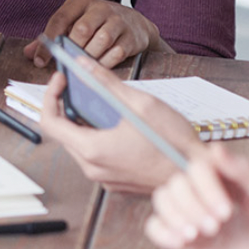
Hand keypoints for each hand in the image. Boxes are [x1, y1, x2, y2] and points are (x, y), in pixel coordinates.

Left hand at [23, 0, 170, 67]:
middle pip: (81, 30)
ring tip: (83, 65)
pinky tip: (98, 66)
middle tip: (67, 62)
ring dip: (88, 58)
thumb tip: (29, 54)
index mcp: (81, 1)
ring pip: (99, 42)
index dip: (48, 41)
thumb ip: (53, 37)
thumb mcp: (75, 22)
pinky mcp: (130, 37)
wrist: (134, 24)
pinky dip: (104, 64)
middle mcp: (101, 7)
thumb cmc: (97, 24)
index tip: (40, 61)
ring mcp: (118, 21)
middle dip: (72, 49)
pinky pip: (115, 53)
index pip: (60, 18)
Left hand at [37, 62, 200, 193]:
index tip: (61, 79)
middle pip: (64, 134)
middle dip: (67, 106)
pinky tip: (118, 122)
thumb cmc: (173, 143)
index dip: (50, 96)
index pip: (50, 122)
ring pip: (81, 145)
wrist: (197, 176)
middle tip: (80, 84)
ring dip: (84, 121)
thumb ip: (106, 83)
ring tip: (102, 101)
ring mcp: (105, 178)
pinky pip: (97, 156)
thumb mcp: (140, 103)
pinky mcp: (117, 182)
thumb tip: (83, 66)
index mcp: (93, 149)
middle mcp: (94, 168)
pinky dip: (99, 136)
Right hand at [146, 147, 248, 248]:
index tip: (227, 211)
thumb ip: (244, 171)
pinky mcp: (185, 240)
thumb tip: (215, 147)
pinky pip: (155, 227)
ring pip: (162, 199)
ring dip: (176, 216)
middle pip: (176, 182)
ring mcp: (193, 215)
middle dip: (192, 205)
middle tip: (216, 227)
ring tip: (197, 235)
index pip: (197, 166)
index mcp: (225, 177)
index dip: (205, 186)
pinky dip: (161, 232)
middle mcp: (205, 192)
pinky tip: (181, 242)